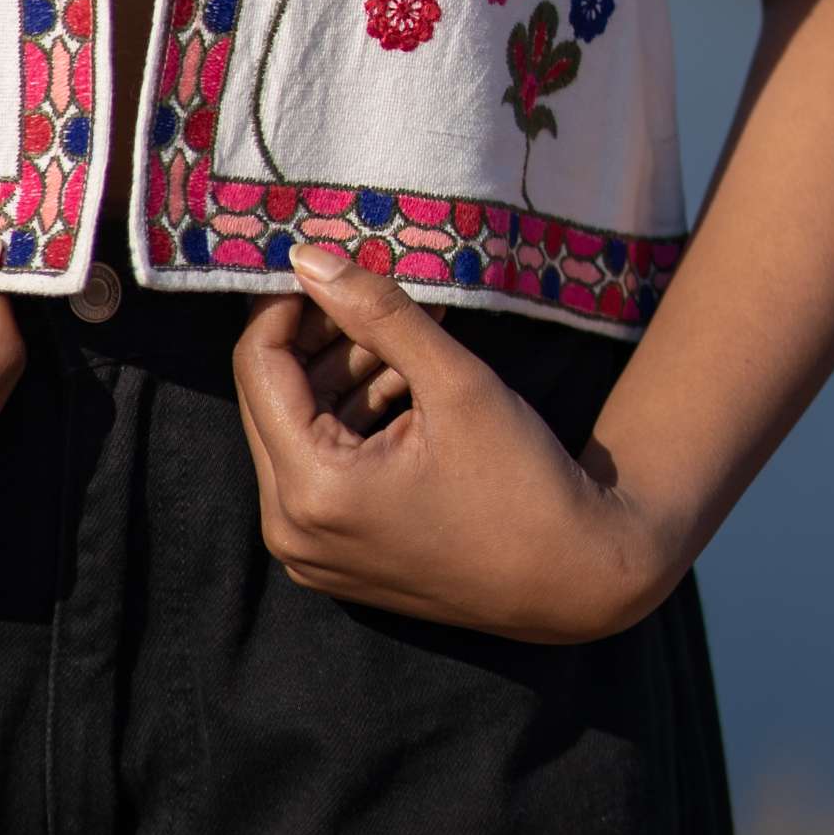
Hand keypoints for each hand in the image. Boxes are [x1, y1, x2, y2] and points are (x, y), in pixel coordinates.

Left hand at [232, 245, 683, 642]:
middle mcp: (292, 530)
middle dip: (318, 339)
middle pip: (270, 399)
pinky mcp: (334, 559)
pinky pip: (320, 470)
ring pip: (297, 431)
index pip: (258, 366)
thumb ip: (376, 313)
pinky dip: (353, 422)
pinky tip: (406, 383)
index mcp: (312, 488)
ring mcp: (310, 552)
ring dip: (342, 377)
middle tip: (371, 293)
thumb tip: (306, 257)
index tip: (327, 263)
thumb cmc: (522, 481)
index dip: (285, 305)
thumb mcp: (453, 380)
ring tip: (407, 338)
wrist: (575, 578)